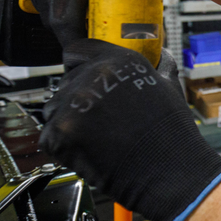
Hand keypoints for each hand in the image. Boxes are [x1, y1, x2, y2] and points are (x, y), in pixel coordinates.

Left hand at [40, 39, 220, 220]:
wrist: (169, 170)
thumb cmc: (171, 133)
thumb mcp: (170, 87)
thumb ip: (159, 66)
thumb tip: (162, 55)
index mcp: (118, 60)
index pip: (76, 51)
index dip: (78, 66)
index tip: (83, 79)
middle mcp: (93, 75)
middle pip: (64, 83)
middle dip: (77, 101)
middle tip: (100, 122)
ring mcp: (74, 103)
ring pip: (53, 110)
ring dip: (68, 124)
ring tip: (96, 139)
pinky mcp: (61, 132)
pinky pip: (50, 137)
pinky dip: (64, 148)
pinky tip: (89, 152)